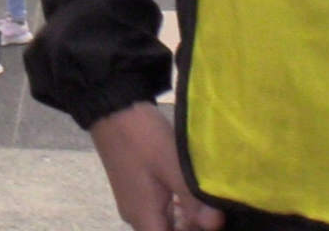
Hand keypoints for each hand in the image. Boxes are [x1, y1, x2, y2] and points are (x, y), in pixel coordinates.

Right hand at [89, 102, 223, 230]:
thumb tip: (215, 226)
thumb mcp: (173, 167)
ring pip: (165, 224)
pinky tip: (191, 196)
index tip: (211, 224)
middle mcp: (136, 215)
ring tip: (208, 205)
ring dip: (187, 220)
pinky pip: (160, 211)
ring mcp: (134, 203)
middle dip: (192, 228)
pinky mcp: (136, 190)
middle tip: (214, 213)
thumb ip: (194, 200)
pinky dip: (178, 210)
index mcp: (143, 216)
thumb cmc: (143, 139)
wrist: (112, 109)